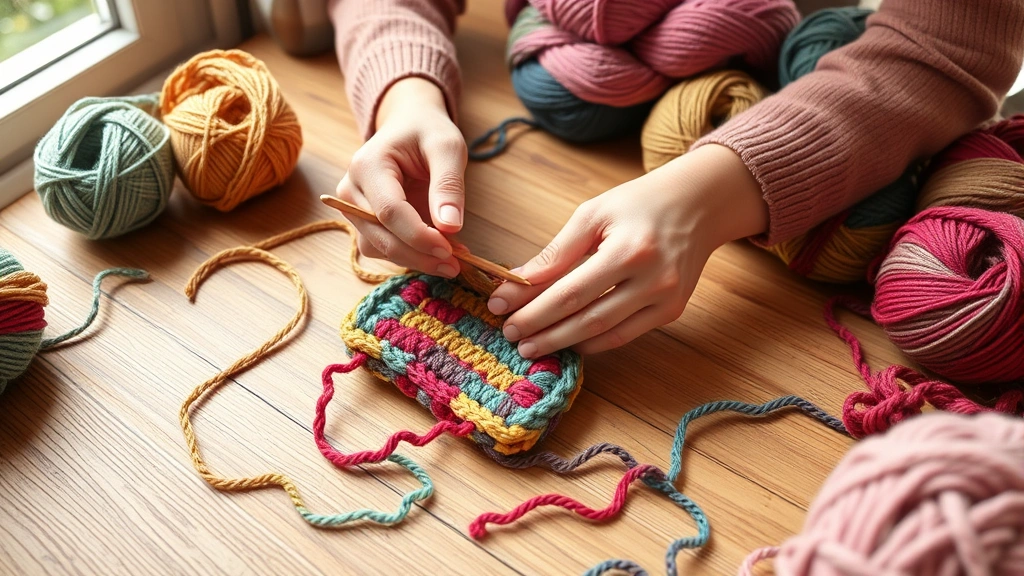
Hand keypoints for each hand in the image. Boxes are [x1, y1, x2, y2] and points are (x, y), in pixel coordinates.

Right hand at [336, 77, 465, 276]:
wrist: (409, 125)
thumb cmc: (427, 132)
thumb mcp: (447, 147)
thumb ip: (448, 185)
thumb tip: (450, 226)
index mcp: (367, 166)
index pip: (389, 212)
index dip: (419, 236)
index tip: (450, 250)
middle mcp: (350, 190)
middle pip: (380, 237)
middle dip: (419, 256)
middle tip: (456, 265)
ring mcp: (352, 209)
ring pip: (378, 249)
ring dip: (415, 259)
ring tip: (451, 258)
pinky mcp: (362, 222)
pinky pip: (383, 248)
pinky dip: (410, 254)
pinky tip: (436, 251)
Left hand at [487, 144, 768, 356]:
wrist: (698, 204)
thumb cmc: (639, 204)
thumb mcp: (593, 214)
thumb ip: (556, 252)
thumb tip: (516, 282)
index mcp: (629, 250)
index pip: (570, 291)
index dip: (533, 308)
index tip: (501, 313)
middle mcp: (652, 279)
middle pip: (586, 318)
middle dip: (544, 332)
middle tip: (513, 339)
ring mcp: (666, 299)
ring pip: (605, 333)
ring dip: (565, 343)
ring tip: (533, 346)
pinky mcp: (672, 311)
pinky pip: (626, 335)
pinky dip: (595, 342)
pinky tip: (569, 342)